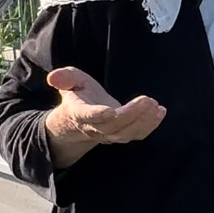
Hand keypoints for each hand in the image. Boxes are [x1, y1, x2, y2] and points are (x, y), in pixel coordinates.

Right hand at [44, 67, 165, 145]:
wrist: (79, 121)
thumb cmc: (78, 95)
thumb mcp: (70, 82)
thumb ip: (65, 78)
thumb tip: (53, 77)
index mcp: (79, 113)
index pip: (89, 116)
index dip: (98, 115)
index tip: (110, 111)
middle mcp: (94, 127)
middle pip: (114, 126)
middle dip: (132, 115)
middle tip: (148, 101)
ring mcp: (109, 134)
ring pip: (127, 133)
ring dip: (144, 122)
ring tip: (156, 107)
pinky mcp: (122, 135)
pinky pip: (137, 135)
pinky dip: (150, 126)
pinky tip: (160, 112)